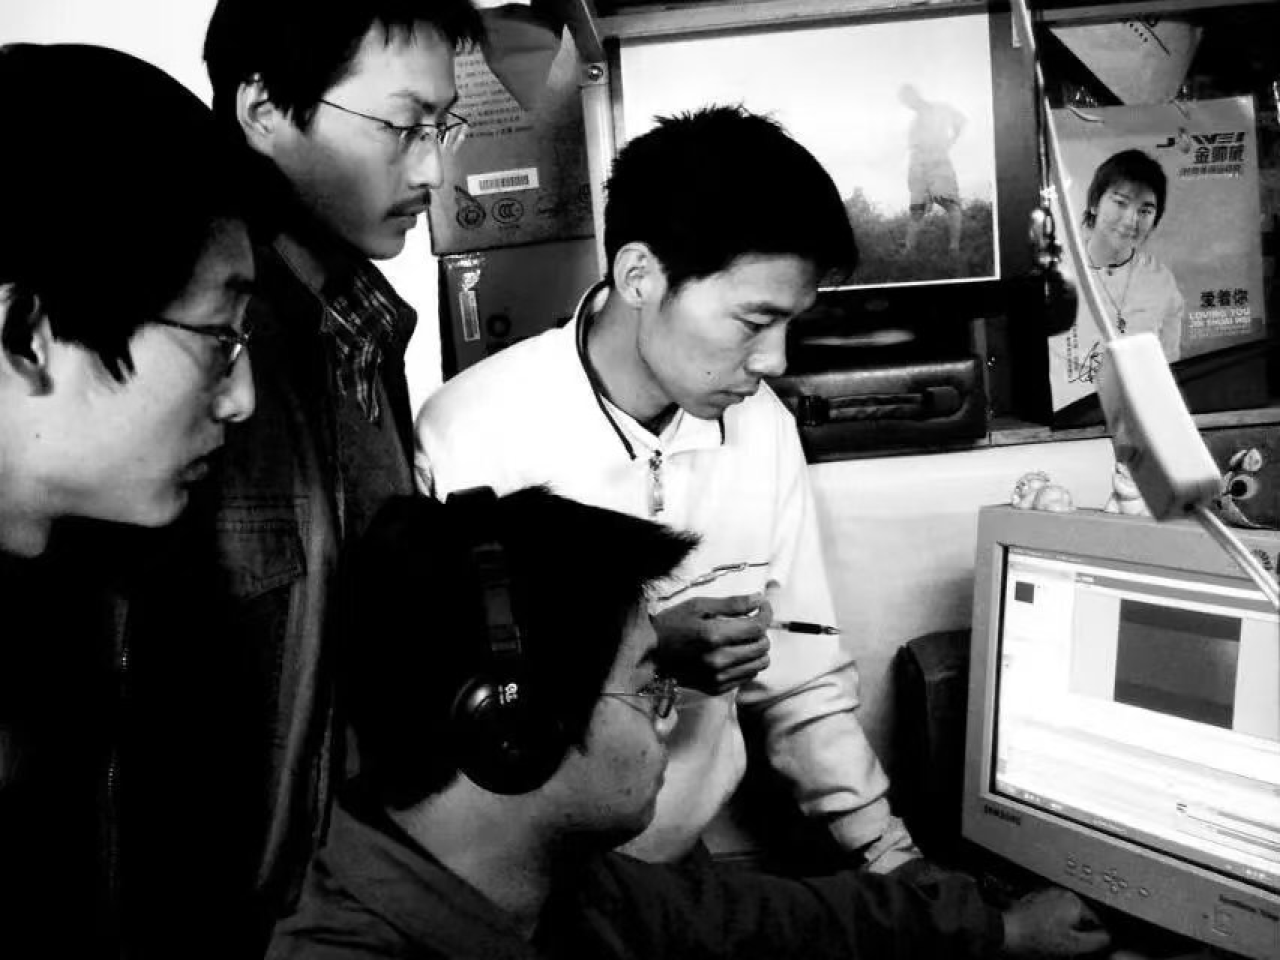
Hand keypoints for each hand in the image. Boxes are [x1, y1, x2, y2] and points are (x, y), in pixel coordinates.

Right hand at [651, 593, 771, 694]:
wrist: (651, 654)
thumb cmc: (673, 624)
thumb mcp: (699, 605)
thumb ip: (732, 603)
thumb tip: (759, 600)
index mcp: (714, 635)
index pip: (757, 627)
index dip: (765, 614)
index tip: (761, 607)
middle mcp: (718, 659)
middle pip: (762, 646)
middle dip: (760, 631)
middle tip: (748, 623)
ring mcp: (718, 677)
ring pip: (760, 664)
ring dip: (756, 649)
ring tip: (742, 640)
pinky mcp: (716, 689)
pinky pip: (747, 676)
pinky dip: (746, 664)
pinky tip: (733, 654)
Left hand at [1001, 887, 1110, 958]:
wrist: (1008, 931)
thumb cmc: (1037, 937)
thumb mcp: (1073, 945)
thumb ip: (1096, 941)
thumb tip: (1107, 937)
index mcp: (1074, 901)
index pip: (1096, 921)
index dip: (1095, 937)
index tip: (1090, 946)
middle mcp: (1060, 893)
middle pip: (1080, 917)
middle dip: (1078, 932)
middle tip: (1069, 945)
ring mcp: (1047, 894)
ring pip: (1065, 915)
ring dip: (1065, 928)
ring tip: (1055, 941)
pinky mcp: (1035, 900)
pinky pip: (1052, 913)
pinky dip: (1053, 923)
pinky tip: (1045, 933)